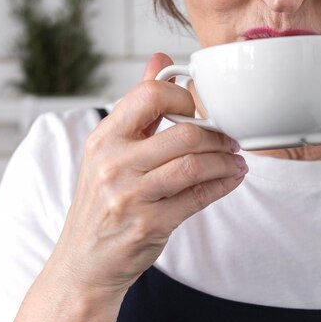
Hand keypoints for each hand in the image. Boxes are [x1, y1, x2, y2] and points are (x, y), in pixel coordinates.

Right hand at [52, 53, 246, 300]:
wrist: (84, 262)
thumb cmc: (103, 200)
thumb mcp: (110, 149)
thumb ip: (139, 105)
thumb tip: (161, 59)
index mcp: (104, 137)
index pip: (150, 95)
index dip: (185, 96)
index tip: (202, 109)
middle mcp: (113, 163)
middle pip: (184, 133)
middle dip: (218, 135)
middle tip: (231, 138)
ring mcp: (130, 196)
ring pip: (195, 165)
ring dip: (226, 161)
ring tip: (236, 159)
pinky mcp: (149, 225)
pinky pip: (198, 197)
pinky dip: (223, 185)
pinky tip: (231, 178)